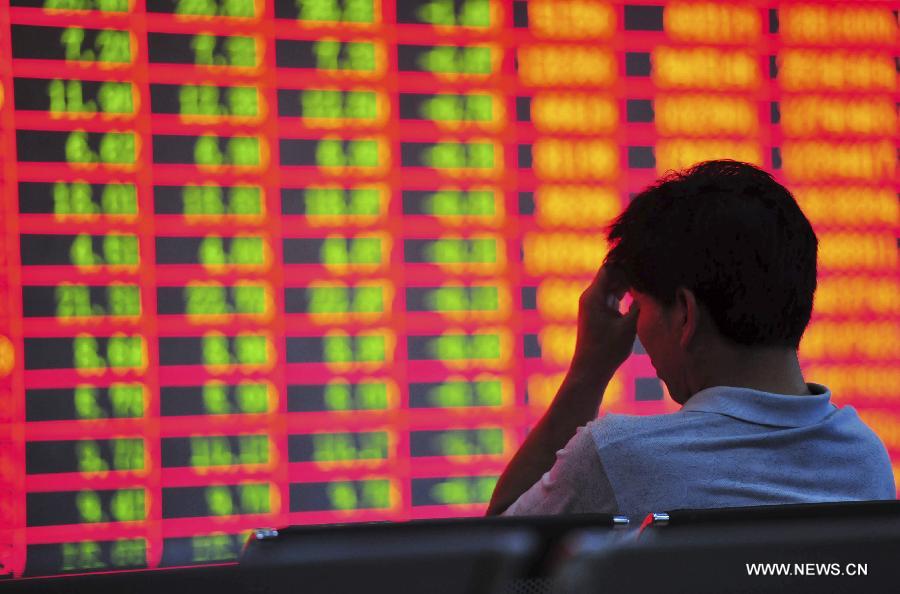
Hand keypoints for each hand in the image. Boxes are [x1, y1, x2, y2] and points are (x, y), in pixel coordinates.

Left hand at [569, 265, 639, 383]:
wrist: (591, 371)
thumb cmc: (607, 351)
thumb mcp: (628, 326)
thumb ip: (640, 305)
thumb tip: (652, 288)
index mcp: (593, 296)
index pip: (609, 268)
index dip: (626, 263)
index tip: (644, 261)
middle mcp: (591, 297)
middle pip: (611, 275)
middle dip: (629, 273)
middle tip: (650, 271)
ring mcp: (594, 305)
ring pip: (612, 286)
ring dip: (628, 284)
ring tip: (648, 281)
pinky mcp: (598, 313)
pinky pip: (612, 296)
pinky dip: (624, 294)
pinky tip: (640, 295)